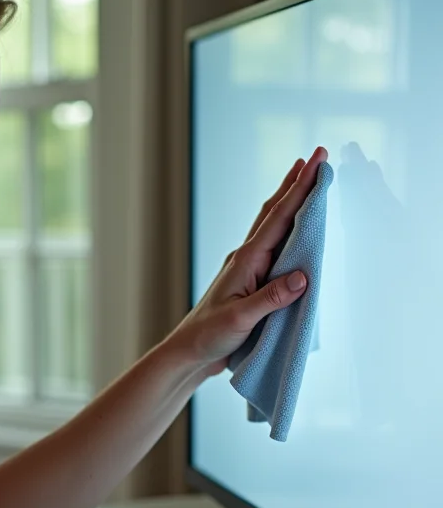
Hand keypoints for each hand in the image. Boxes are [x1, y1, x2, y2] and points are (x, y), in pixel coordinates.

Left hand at [169, 147, 328, 371]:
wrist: (191, 351)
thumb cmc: (210, 335)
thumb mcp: (241, 318)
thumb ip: (271, 298)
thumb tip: (303, 275)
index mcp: (246, 260)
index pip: (278, 218)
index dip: (299, 189)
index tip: (316, 162)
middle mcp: (247, 258)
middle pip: (275, 212)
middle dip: (297, 184)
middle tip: (317, 156)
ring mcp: (249, 268)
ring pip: (274, 227)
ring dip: (292, 201)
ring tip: (307, 178)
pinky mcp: (252, 281)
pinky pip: (275, 248)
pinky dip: (288, 229)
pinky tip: (294, 226)